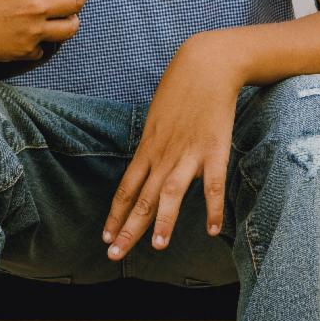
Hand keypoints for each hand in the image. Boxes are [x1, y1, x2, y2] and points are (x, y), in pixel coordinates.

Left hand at [101, 38, 240, 260]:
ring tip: (157, 247)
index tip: (105, 238)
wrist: (207, 64)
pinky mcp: (214, 149)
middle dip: (128, 229)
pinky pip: (213, 185)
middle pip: (143, 198)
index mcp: (147, 147)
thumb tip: (147, 165)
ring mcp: (188, 153)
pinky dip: (213, 208)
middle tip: (115, 256)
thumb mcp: (157, 117)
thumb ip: (153, 144)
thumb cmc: (181, 88)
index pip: (126, 188)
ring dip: (164, 221)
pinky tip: (212, 229)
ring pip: (171, 194)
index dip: (115, 214)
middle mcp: (163, 155)